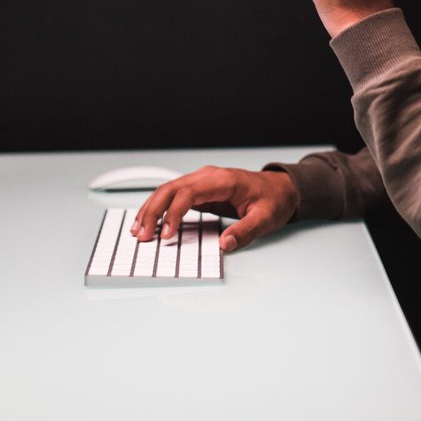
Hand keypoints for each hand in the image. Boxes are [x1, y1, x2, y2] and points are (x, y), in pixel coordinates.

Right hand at [132, 166, 299, 252]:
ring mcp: (203, 181)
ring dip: (151, 209)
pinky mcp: (200, 190)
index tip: (167, 234)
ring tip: (139, 230)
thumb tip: (224, 244)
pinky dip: (159, 208)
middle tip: (142, 235)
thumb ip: (245, 231)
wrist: (282, 188)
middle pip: (171, 189)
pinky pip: (174, 196)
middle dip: (153, 211)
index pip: (189, 193)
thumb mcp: (266, 218)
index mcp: (223, 180)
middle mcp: (209, 176)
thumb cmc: (274, 200)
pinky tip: (151, 221)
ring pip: (168, 190)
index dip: (174, 213)